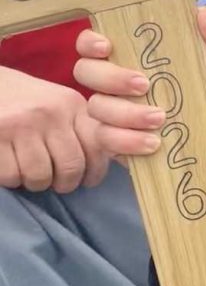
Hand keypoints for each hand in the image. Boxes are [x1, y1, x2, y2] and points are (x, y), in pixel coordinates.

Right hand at [0, 65, 109, 191]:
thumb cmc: (25, 100)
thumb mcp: (58, 104)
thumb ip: (81, 127)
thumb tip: (114, 160)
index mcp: (71, 104)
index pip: (98, 147)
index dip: (96, 172)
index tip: (88, 180)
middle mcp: (50, 113)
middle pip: (71, 167)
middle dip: (65, 184)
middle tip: (58, 182)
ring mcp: (21, 125)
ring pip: (41, 176)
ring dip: (37, 184)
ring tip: (32, 174)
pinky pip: (12, 176)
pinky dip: (13, 180)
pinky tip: (12, 167)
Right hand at [74, 8, 205, 156]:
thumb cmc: (204, 97)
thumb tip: (204, 16)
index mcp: (128, 57)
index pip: (91, 43)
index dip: (90, 42)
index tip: (108, 46)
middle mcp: (109, 83)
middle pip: (84, 71)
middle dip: (112, 77)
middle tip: (145, 84)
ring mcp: (107, 113)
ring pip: (95, 106)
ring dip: (126, 112)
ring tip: (160, 118)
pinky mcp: (111, 141)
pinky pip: (104, 139)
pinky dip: (127, 140)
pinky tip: (153, 142)